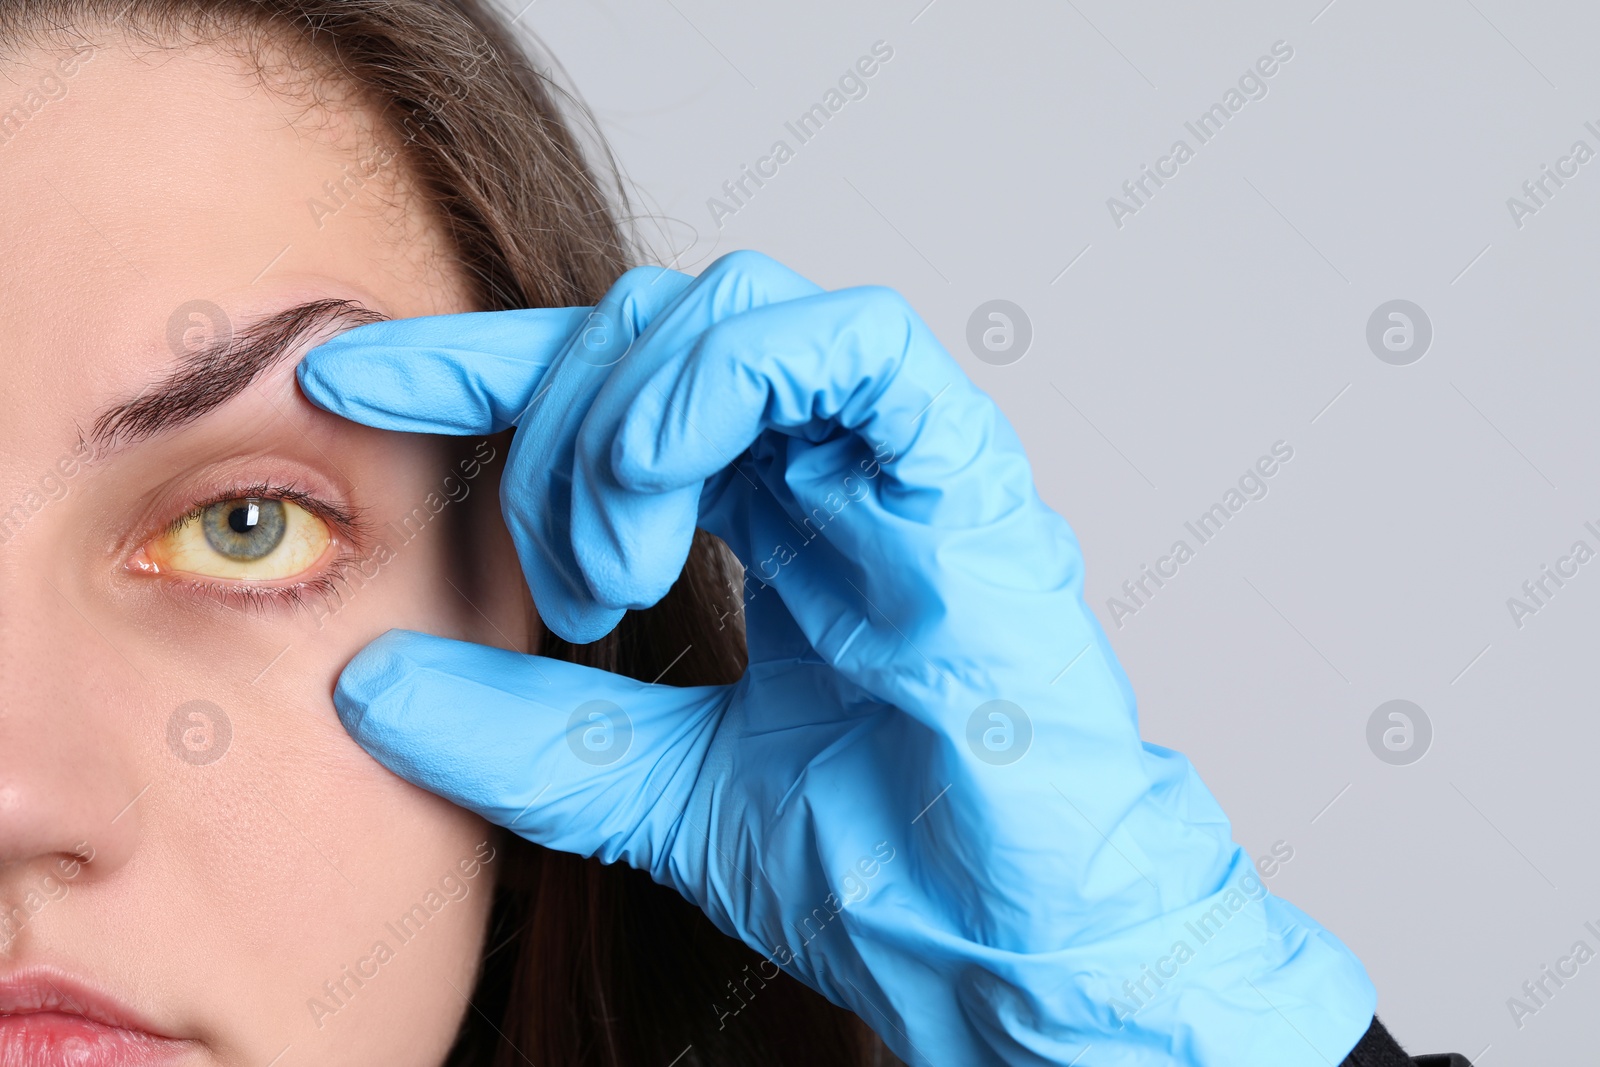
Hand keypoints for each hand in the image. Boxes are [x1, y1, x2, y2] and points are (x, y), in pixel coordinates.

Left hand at [297, 250, 1374, 1065]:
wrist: (999, 946)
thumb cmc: (878, 864)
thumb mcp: (652, 789)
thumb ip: (523, 733)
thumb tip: (367, 684)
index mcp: (769, 515)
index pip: (610, 386)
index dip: (479, 367)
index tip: (351, 387)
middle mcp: (828, 468)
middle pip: (651, 328)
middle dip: (554, 429)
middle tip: (553, 585)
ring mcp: (897, 462)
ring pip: (732, 311)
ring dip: (620, 416)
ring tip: (604, 562)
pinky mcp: (965, 474)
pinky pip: (848, 347)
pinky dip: (717, 387)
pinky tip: (658, 488)